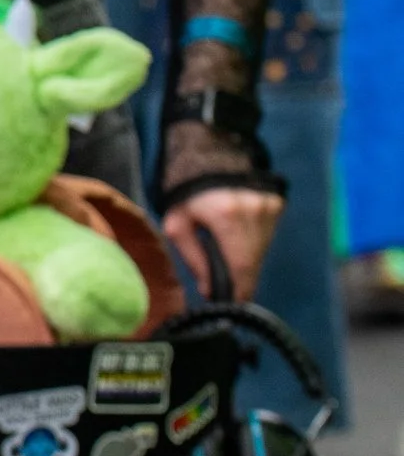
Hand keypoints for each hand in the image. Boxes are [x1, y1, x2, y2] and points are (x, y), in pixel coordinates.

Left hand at [165, 185, 283, 303]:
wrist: (210, 151)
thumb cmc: (185, 188)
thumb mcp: (177, 223)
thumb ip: (193, 258)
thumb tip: (208, 290)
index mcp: (227, 216)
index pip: (240, 266)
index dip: (239, 290)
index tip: (233, 305)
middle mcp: (255, 212)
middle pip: (254, 262)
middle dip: (242, 279)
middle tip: (229, 289)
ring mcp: (270, 208)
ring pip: (262, 251)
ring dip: (247, 262)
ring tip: (230, 261)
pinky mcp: (277, 204)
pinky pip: (267, 236)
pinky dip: (254, 245)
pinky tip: (238, 239)